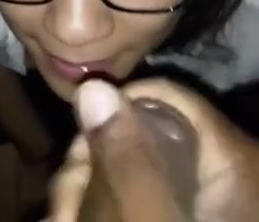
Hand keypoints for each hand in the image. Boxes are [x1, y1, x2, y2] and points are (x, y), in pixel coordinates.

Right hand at [49, 78, 258, 221]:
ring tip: (64, 220)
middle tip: (64, 207)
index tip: (78, 143)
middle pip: (142, 133)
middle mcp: (219, 172)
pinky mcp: (173, 217)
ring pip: (128, 171)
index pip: (168, 97)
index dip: (118, 107)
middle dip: (91, 163)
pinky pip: (131, 201)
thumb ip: (128, 160)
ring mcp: (195, 203)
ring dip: (85, 194)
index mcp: (232, 158)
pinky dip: (97, 213)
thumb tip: (91, 88)